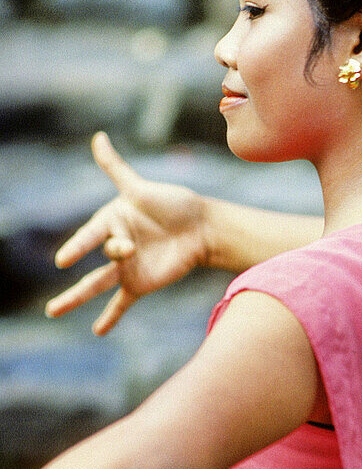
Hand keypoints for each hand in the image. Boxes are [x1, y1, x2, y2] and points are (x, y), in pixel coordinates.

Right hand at [45, 133, 208, 333]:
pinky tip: (98, 331)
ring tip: (52, 311)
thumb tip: (98, 137)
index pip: (90, 236)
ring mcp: (126, 267)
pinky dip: (111, 317)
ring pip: (97, 285)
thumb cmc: (172, 203)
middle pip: (91, 266)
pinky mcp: (140, 283)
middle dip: (73, 285)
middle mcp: (115, 246)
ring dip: (75, 299)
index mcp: (111, 222)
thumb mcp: (141, 187)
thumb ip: (116, 168)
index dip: (78, 247)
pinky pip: (122, 302)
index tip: (64, 259)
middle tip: (55, 302)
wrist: (202, 227)